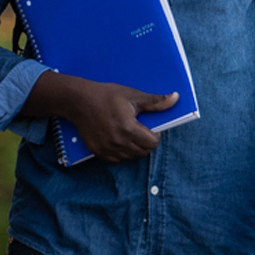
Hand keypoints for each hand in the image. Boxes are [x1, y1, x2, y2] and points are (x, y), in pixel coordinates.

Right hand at [27, 71, 166, 161]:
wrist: (78, 101)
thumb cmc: (106, 95)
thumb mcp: (133, 95)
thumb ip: (156, 102)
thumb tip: (176, 98)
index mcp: (128, 127)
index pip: (152, 143)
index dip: (156, 135)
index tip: (152, 128)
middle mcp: (117, 141)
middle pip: (143, 152)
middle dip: (147, 142)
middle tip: (142, 130)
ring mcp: (106, 148)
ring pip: (131, 157)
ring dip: (135, 148)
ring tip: (130, 134)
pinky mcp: (97, 152)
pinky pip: (117, 159)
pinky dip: (122, 152)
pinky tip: (120, 139)